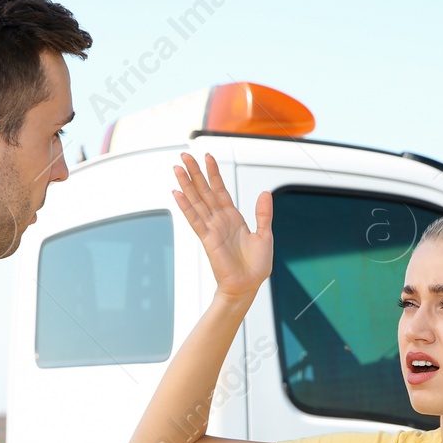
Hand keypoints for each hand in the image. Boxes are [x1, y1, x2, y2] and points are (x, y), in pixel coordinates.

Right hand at [172, 152, 272, 299]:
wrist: (248, 285)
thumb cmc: (256, 266)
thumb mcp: (265, 235)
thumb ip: (263, 214)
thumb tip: (264, 193)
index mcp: (233, 218)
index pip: (220, 190)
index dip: (214, 174)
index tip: (207, 157)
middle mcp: (220, 220)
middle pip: (204, 191)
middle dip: (195, 173)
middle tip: (185, 156)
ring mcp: (212, 228)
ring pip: (197, 201)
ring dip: (187, 184)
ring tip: (177, 168)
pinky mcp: (207, 239)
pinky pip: (195, 220)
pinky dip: (186, 207)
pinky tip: (177, 193)